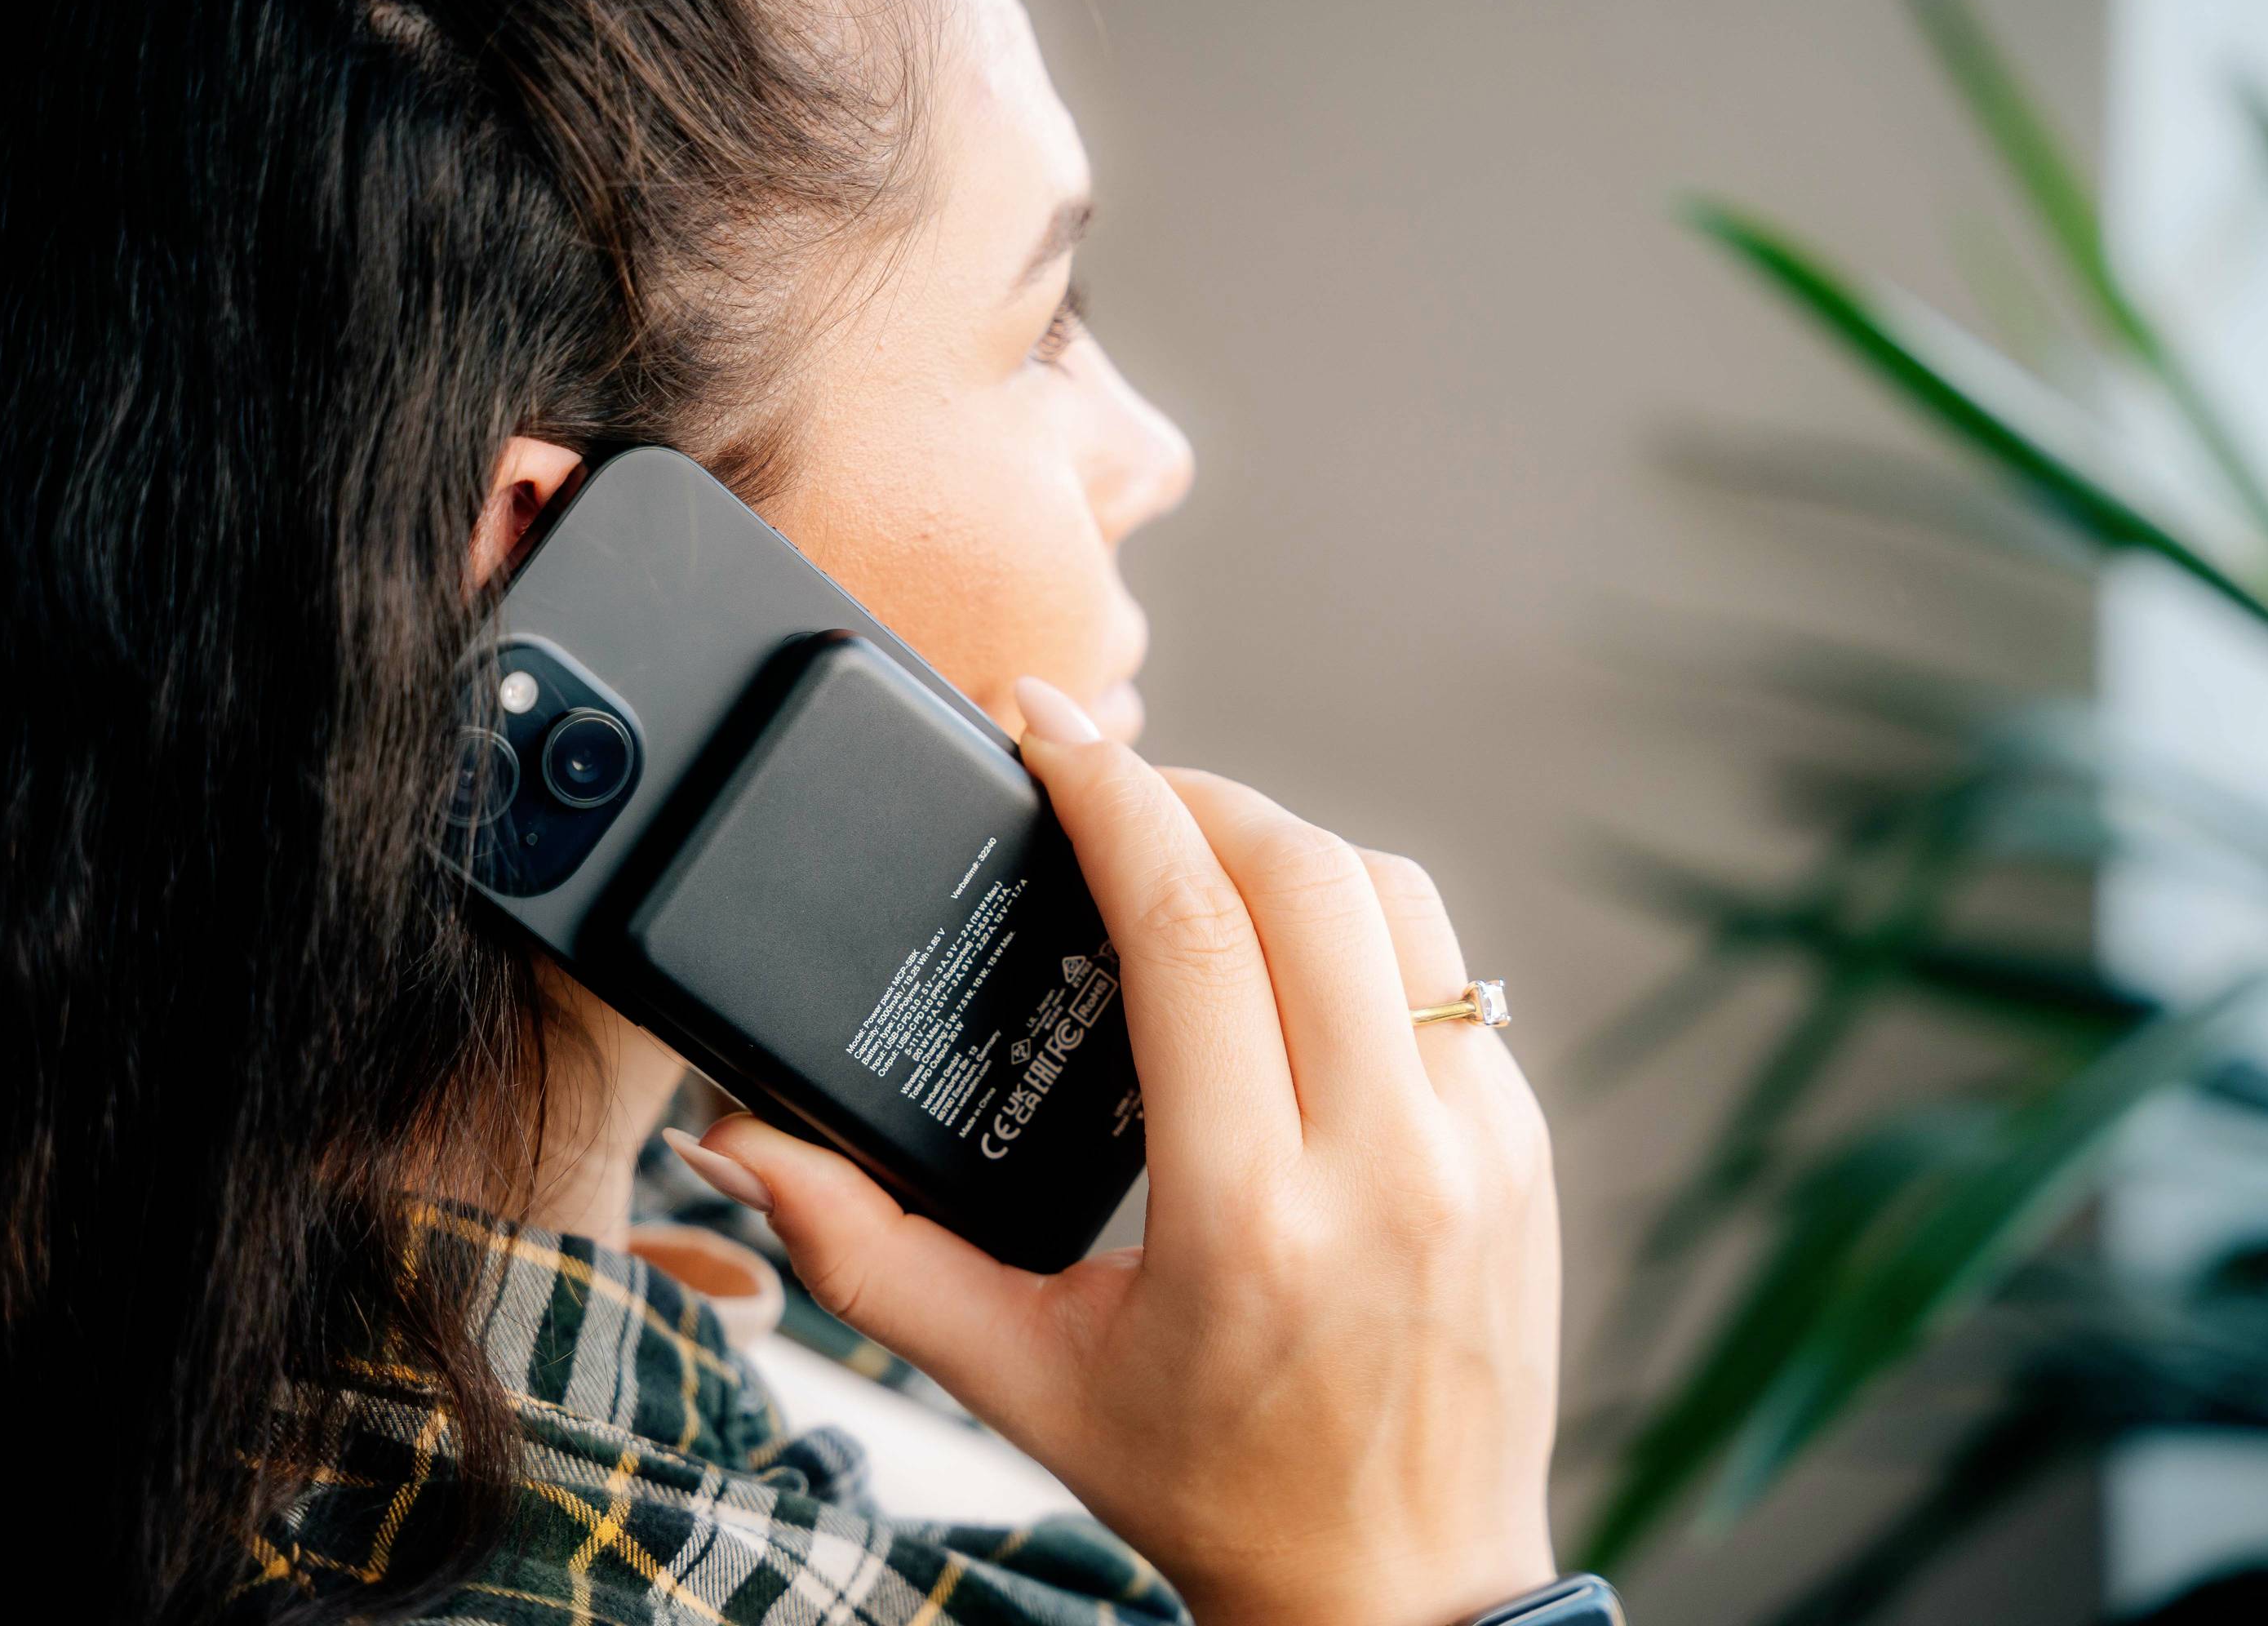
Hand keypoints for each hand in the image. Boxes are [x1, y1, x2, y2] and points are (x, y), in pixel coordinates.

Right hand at [670, 676, 1560, 1625]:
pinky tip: (1288, 953)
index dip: (1106, 792)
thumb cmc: (1213, 1487)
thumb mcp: (1019, 1383)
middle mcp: (1387, 1162)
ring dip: (1287, 841)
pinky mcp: (1525, 1145)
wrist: (1400, 1587)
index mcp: (1247, 1215)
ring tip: (1196, 856)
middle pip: (1301, 870)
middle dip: (1192, 792)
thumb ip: (867, 1256)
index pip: (1187, 924)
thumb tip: (742, 1146)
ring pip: (1394, 894)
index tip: (1046, 727)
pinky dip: (1361, 922)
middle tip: (1108, 788)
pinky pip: (1447, 969)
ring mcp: (1479, 1146)